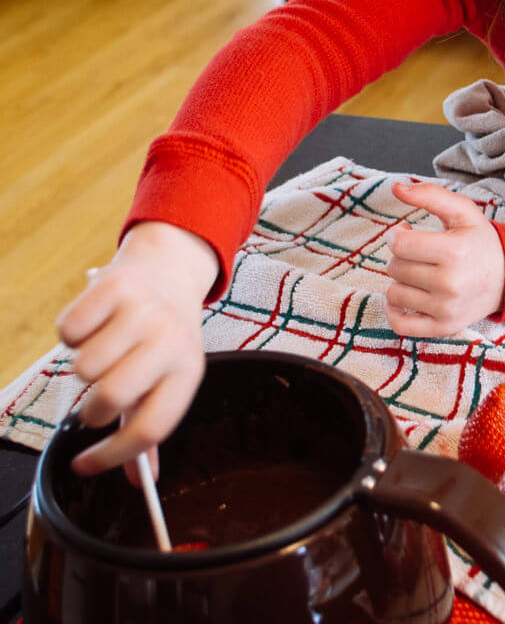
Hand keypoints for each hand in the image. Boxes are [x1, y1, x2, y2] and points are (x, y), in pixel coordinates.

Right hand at [55, 221, 217, 477]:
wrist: (170, 270)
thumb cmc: (162, 336)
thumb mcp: (169, 378)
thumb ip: (148, 428)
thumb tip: (142, 483)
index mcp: (189, 371)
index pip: (152, 428)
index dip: (114, 457)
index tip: (83, 466)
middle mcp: (170, 341)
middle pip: (111, 399)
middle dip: (93, 409)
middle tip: (98, 397)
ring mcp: (143, 312)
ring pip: (83, 367)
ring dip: (84, 364)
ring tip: (105, 349)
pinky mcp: (114, 288)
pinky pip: (67, 331)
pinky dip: (72, 333)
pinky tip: (96, 323)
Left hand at [385, 182, 504, 336]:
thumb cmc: (480, 241)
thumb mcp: (462, 211)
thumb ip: (430, 194)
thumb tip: (395, 187)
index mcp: (455, 251)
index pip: (400, 244)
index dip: (396, 235)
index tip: (406, 233)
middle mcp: (451, 283)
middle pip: (395, 268)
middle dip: (401, 256)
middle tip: (419, 253)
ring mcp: (446, 309)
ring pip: (394, 293)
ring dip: (400, 281)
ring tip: (419, 272)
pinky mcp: (443, 328)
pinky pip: (400, 325)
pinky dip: (395, 310)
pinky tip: (405, 297)